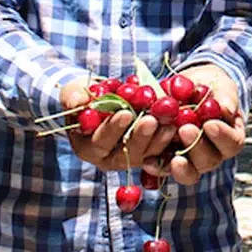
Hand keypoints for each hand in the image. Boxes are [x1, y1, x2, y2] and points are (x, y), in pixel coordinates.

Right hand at [59, 76, 176, 170]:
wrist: (98, 100)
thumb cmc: (83, 97)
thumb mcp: (74, 93)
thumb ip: (74, 98)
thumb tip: (80, 102)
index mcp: (87, 147)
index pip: (100, 142)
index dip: (112, 129)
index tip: (126, 113)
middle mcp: (108, 158)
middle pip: (126, 154)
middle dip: (140, 137)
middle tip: (151, 120)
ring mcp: (129, 158)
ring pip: (145, 155)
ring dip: (159, 140)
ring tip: (170, 124)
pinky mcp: (146, 154)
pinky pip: (159, 152)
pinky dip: (169, 141)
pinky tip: (178, 127)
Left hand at [151, 64, 245, 185]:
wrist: (187, 88)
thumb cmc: (209, 88)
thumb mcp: (221, 86)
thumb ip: (225, 97)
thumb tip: (226, 109)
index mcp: (230, 137)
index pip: (232, 143)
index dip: (222, 136)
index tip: (210, 124)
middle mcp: (212, 154)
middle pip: (208, 160)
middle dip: (196, 146)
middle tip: (185, 129)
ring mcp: (190, 160)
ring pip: (188, 171)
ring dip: (178, 163)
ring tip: (168, 144)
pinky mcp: (168, 160)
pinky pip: (163, 169)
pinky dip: (156, 166)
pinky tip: (148, 161)